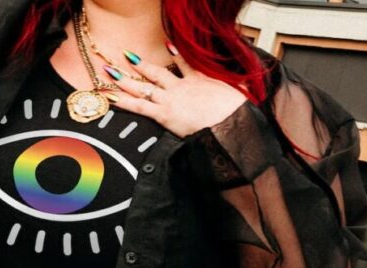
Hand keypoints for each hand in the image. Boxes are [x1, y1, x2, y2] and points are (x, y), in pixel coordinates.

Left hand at [104, 46, 247, 137]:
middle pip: (157, 72)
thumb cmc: (239, 111)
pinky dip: (125, 103)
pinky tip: (112, 99)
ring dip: (126, 79)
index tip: (168, 45)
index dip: (176, 53)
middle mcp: (182, 86)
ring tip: (111, 72)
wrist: (232, 124)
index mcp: (202, 79)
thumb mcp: (244, 90)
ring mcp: (172, 99)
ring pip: (144, 86)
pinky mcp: (165, 114)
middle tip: (126, 56)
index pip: (186, 63)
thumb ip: (243, 83)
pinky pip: (140, 106)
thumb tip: (255, 75)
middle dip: (140, 64)